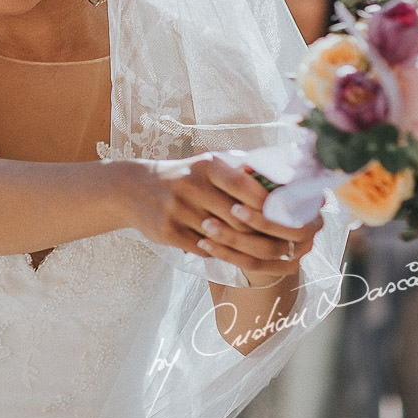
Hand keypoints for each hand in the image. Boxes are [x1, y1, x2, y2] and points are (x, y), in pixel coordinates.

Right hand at [125, 153, 321, 280]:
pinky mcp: (166, 231)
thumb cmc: (182, 178)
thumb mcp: (207, 167)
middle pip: (238, 218)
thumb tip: (285, 188)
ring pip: (222, 237)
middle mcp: (190, 185)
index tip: (284, 215)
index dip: (268, 205)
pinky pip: (203, 249)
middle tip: (279, 240)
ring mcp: (177, 209)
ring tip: (254, 248)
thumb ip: (240, 175)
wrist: (131, 189)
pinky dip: (216, 251)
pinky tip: (220, 248)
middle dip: (259, 231)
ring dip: (239, 245)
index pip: (246, 187)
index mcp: (206, 166)